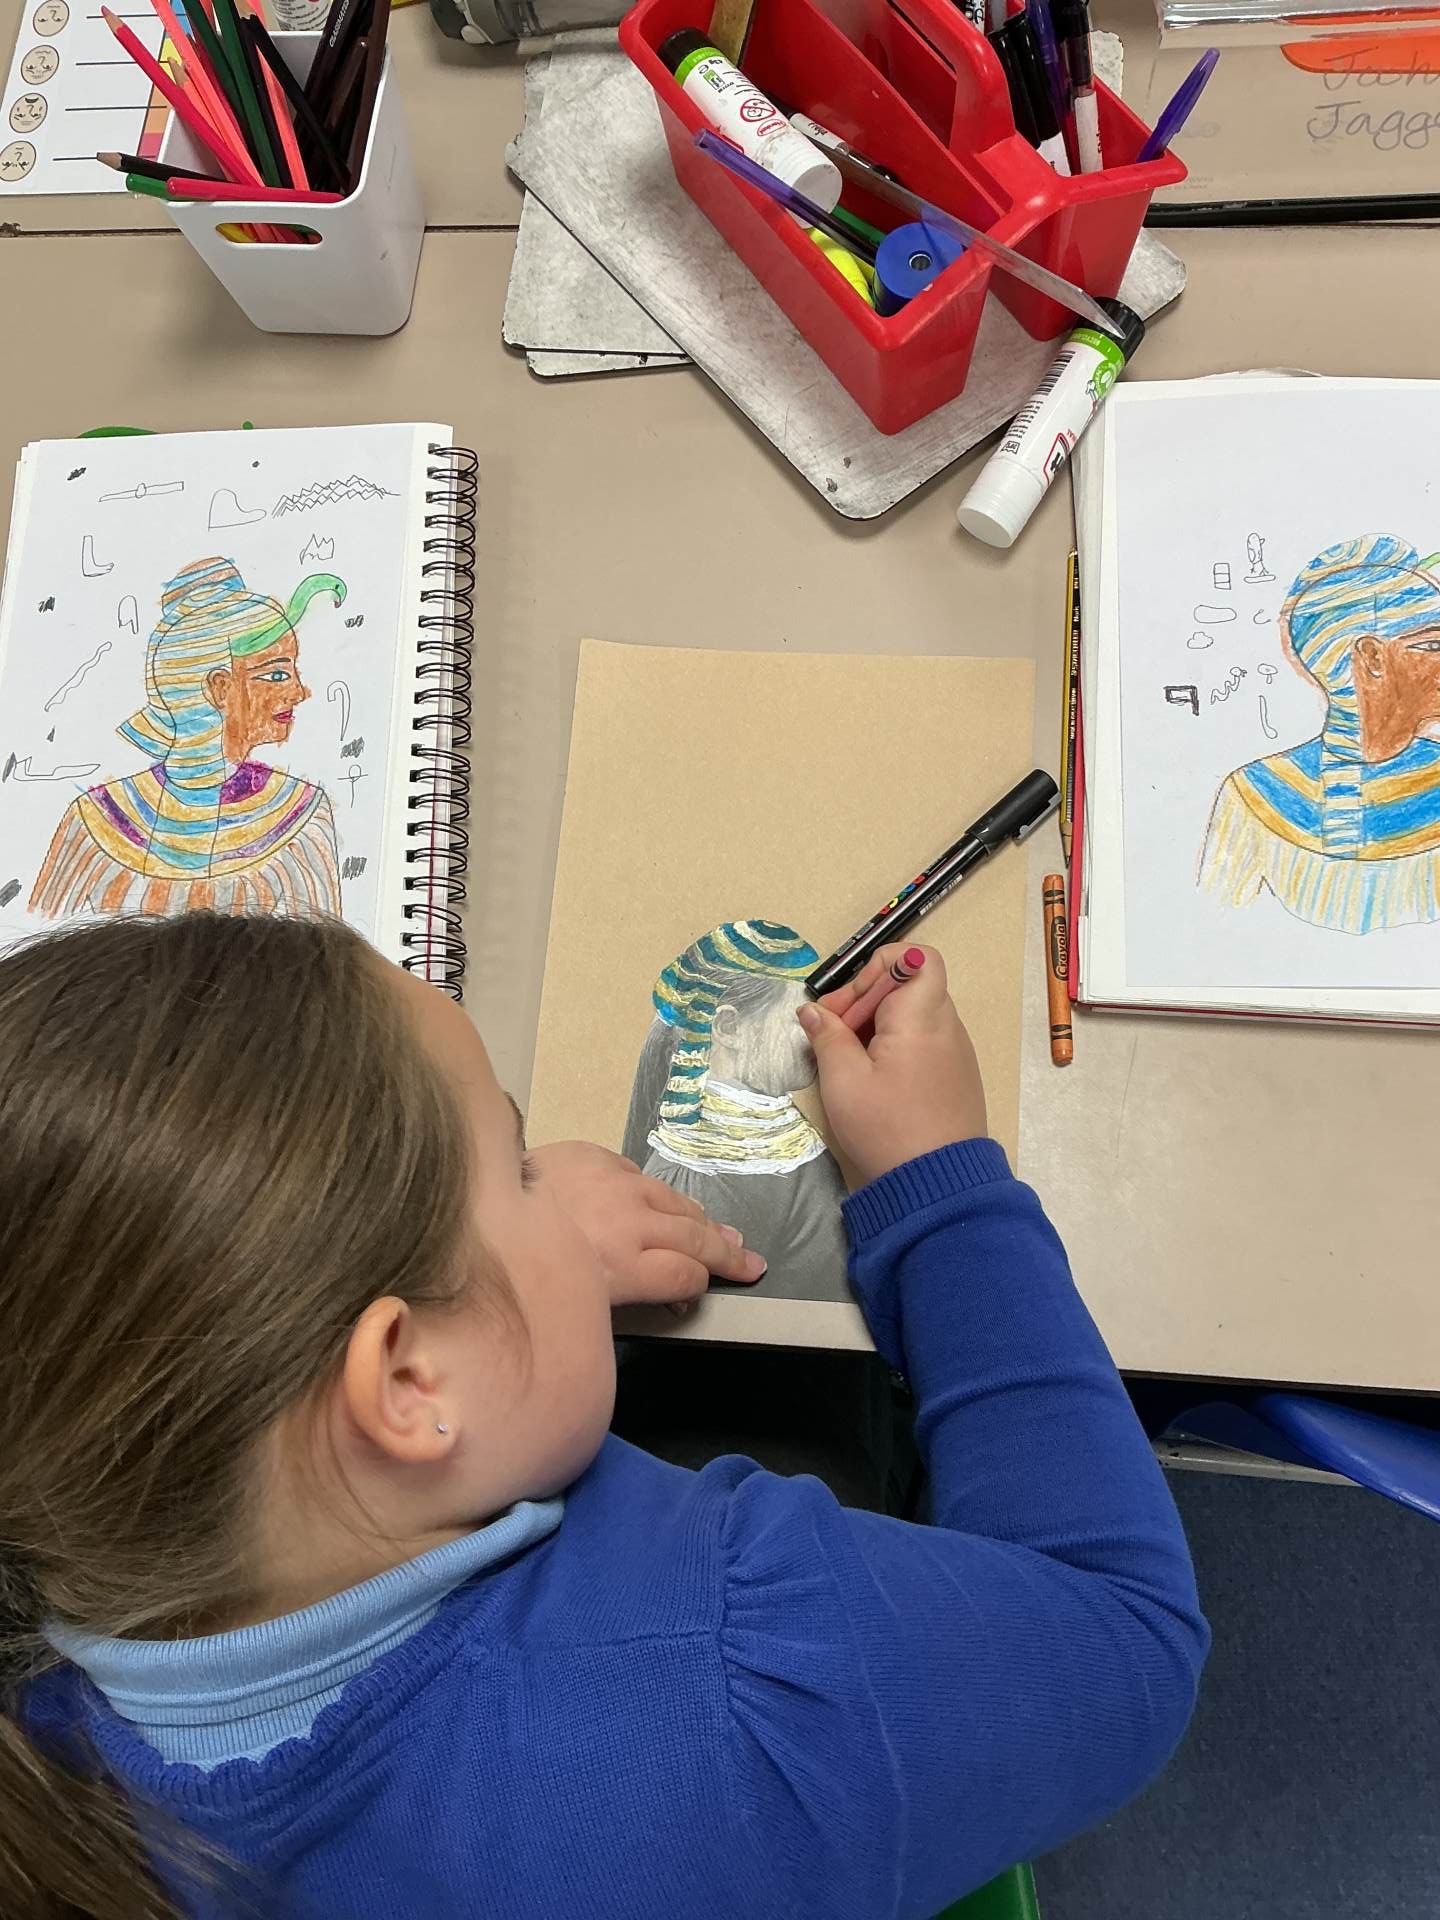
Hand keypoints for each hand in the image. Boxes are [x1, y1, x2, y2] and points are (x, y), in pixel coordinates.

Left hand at [525, 1141, 766, 1306]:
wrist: (473, 1203)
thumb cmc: (515, 1267)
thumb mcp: (568, 1302)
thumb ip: (615, 1300)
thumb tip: (657, 1299)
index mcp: (619, 1266)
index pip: (686, 1276)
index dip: (702, 1286)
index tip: (706, 1290)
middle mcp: (626, 1222)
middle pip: (695, 1238)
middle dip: (728, 1254)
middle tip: (752, 1262)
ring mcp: (614, 1185)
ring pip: (676, 1203)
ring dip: (702, 1221)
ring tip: (724, 1233)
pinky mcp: (595, 1157)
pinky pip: (639, 1176)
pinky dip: (653, 1194)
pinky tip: (659, 1204)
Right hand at [796, 944, 986, 1185]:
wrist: (938, 1184)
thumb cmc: (888, 1127)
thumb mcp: (844, 1081)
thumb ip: (827, 1036)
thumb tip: (812, 1011)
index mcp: (922, 1016)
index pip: (916, 958)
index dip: (878, 969)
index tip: (850, 1006)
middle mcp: (947, 1025)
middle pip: (906, 986)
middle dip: (865, 1000)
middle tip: (832, 1034)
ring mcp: (955, 1052)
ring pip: (913, 1015)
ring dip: (876, 1025)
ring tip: (848, 1060)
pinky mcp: (955, 1076)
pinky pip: (923, 1041)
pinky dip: (895, 1046)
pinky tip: (873, 1078)